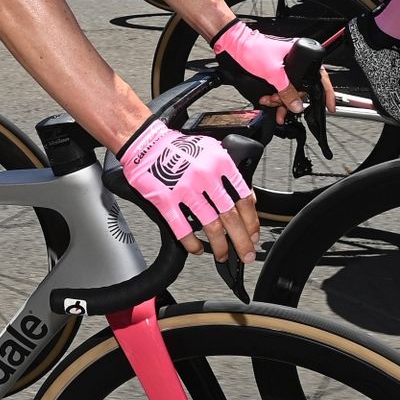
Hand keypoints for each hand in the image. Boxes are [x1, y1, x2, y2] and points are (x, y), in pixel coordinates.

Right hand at [118, 119, 257, 260]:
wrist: (146, 144)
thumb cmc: (178, 148)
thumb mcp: (212, 150)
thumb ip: (229, 173)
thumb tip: (247, 197)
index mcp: (220, 163)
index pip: (244, 198)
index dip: (251, 221)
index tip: (253, 234)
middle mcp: (205, 176)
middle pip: (231, 216)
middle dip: (242, 241)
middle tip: (246, 254)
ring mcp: (185, 190)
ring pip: (211, 226)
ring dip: (220, 246)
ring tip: (224, 255)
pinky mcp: (166, 201)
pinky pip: (183, 229)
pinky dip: (192, 243)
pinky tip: (198, 249)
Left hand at [211, 19, 329, 117]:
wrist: (234, 46)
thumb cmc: (253, 49)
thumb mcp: (273, 73)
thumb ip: (287, 91)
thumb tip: (298, 105)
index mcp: (300, 54)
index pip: (320, 76)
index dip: (326, 92)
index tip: (329, 106)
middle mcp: (294, 61)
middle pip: (302, 88)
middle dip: (292, 99)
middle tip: (283, 104)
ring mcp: (284, 69)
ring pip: (290, 92)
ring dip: (281, 101)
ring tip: (271, 101)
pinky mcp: (274, 74)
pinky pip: (280, 91)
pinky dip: (275, 98)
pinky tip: (268, 100)